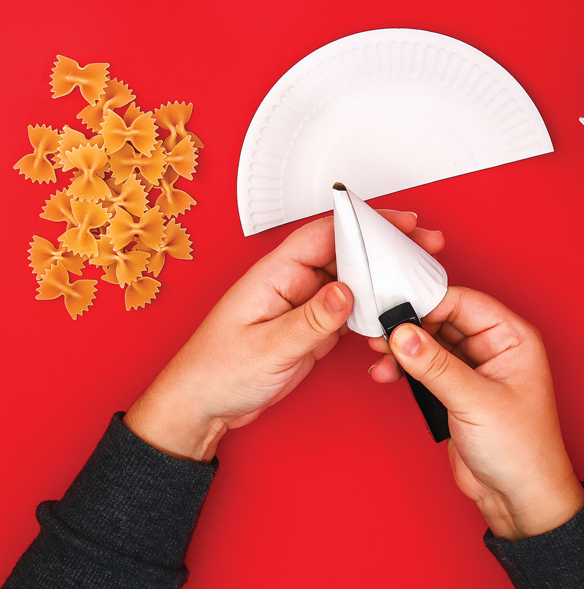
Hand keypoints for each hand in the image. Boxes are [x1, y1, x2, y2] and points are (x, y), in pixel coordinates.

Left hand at [125, 211, 444, 461]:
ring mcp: (300, 307)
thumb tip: (346, 292)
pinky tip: (391, 315)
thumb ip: (310, 320)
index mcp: (272, 276)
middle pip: (344, 254)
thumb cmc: (215, 372)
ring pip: (350, 282)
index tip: (400, 221)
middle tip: (425, 245)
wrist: (202, 406)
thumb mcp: (267, 348)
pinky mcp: (308, 331)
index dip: (364, 224)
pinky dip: (372, 311)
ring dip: (383, 280)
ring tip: (419, 279)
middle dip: (385, 247)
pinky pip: (347, 312)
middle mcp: (288, 286)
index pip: (323, 235)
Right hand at [368, 287, 583, 539]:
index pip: (463, 303)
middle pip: (441, 319)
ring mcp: (470, 369)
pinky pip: (421, 366)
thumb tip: (402, 335)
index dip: (427, 303)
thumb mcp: (475, 401)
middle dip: (408, 326)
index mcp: (511, 339)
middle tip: (378, 333)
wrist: (517, 496)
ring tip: (379, 356)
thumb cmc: (521, 450)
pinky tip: (386, 372)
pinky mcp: (452, 389)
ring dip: (400, 348)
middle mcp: (492, 349)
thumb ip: (435, 366)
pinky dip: (401, 367)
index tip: (394, 310)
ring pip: (427, 342)